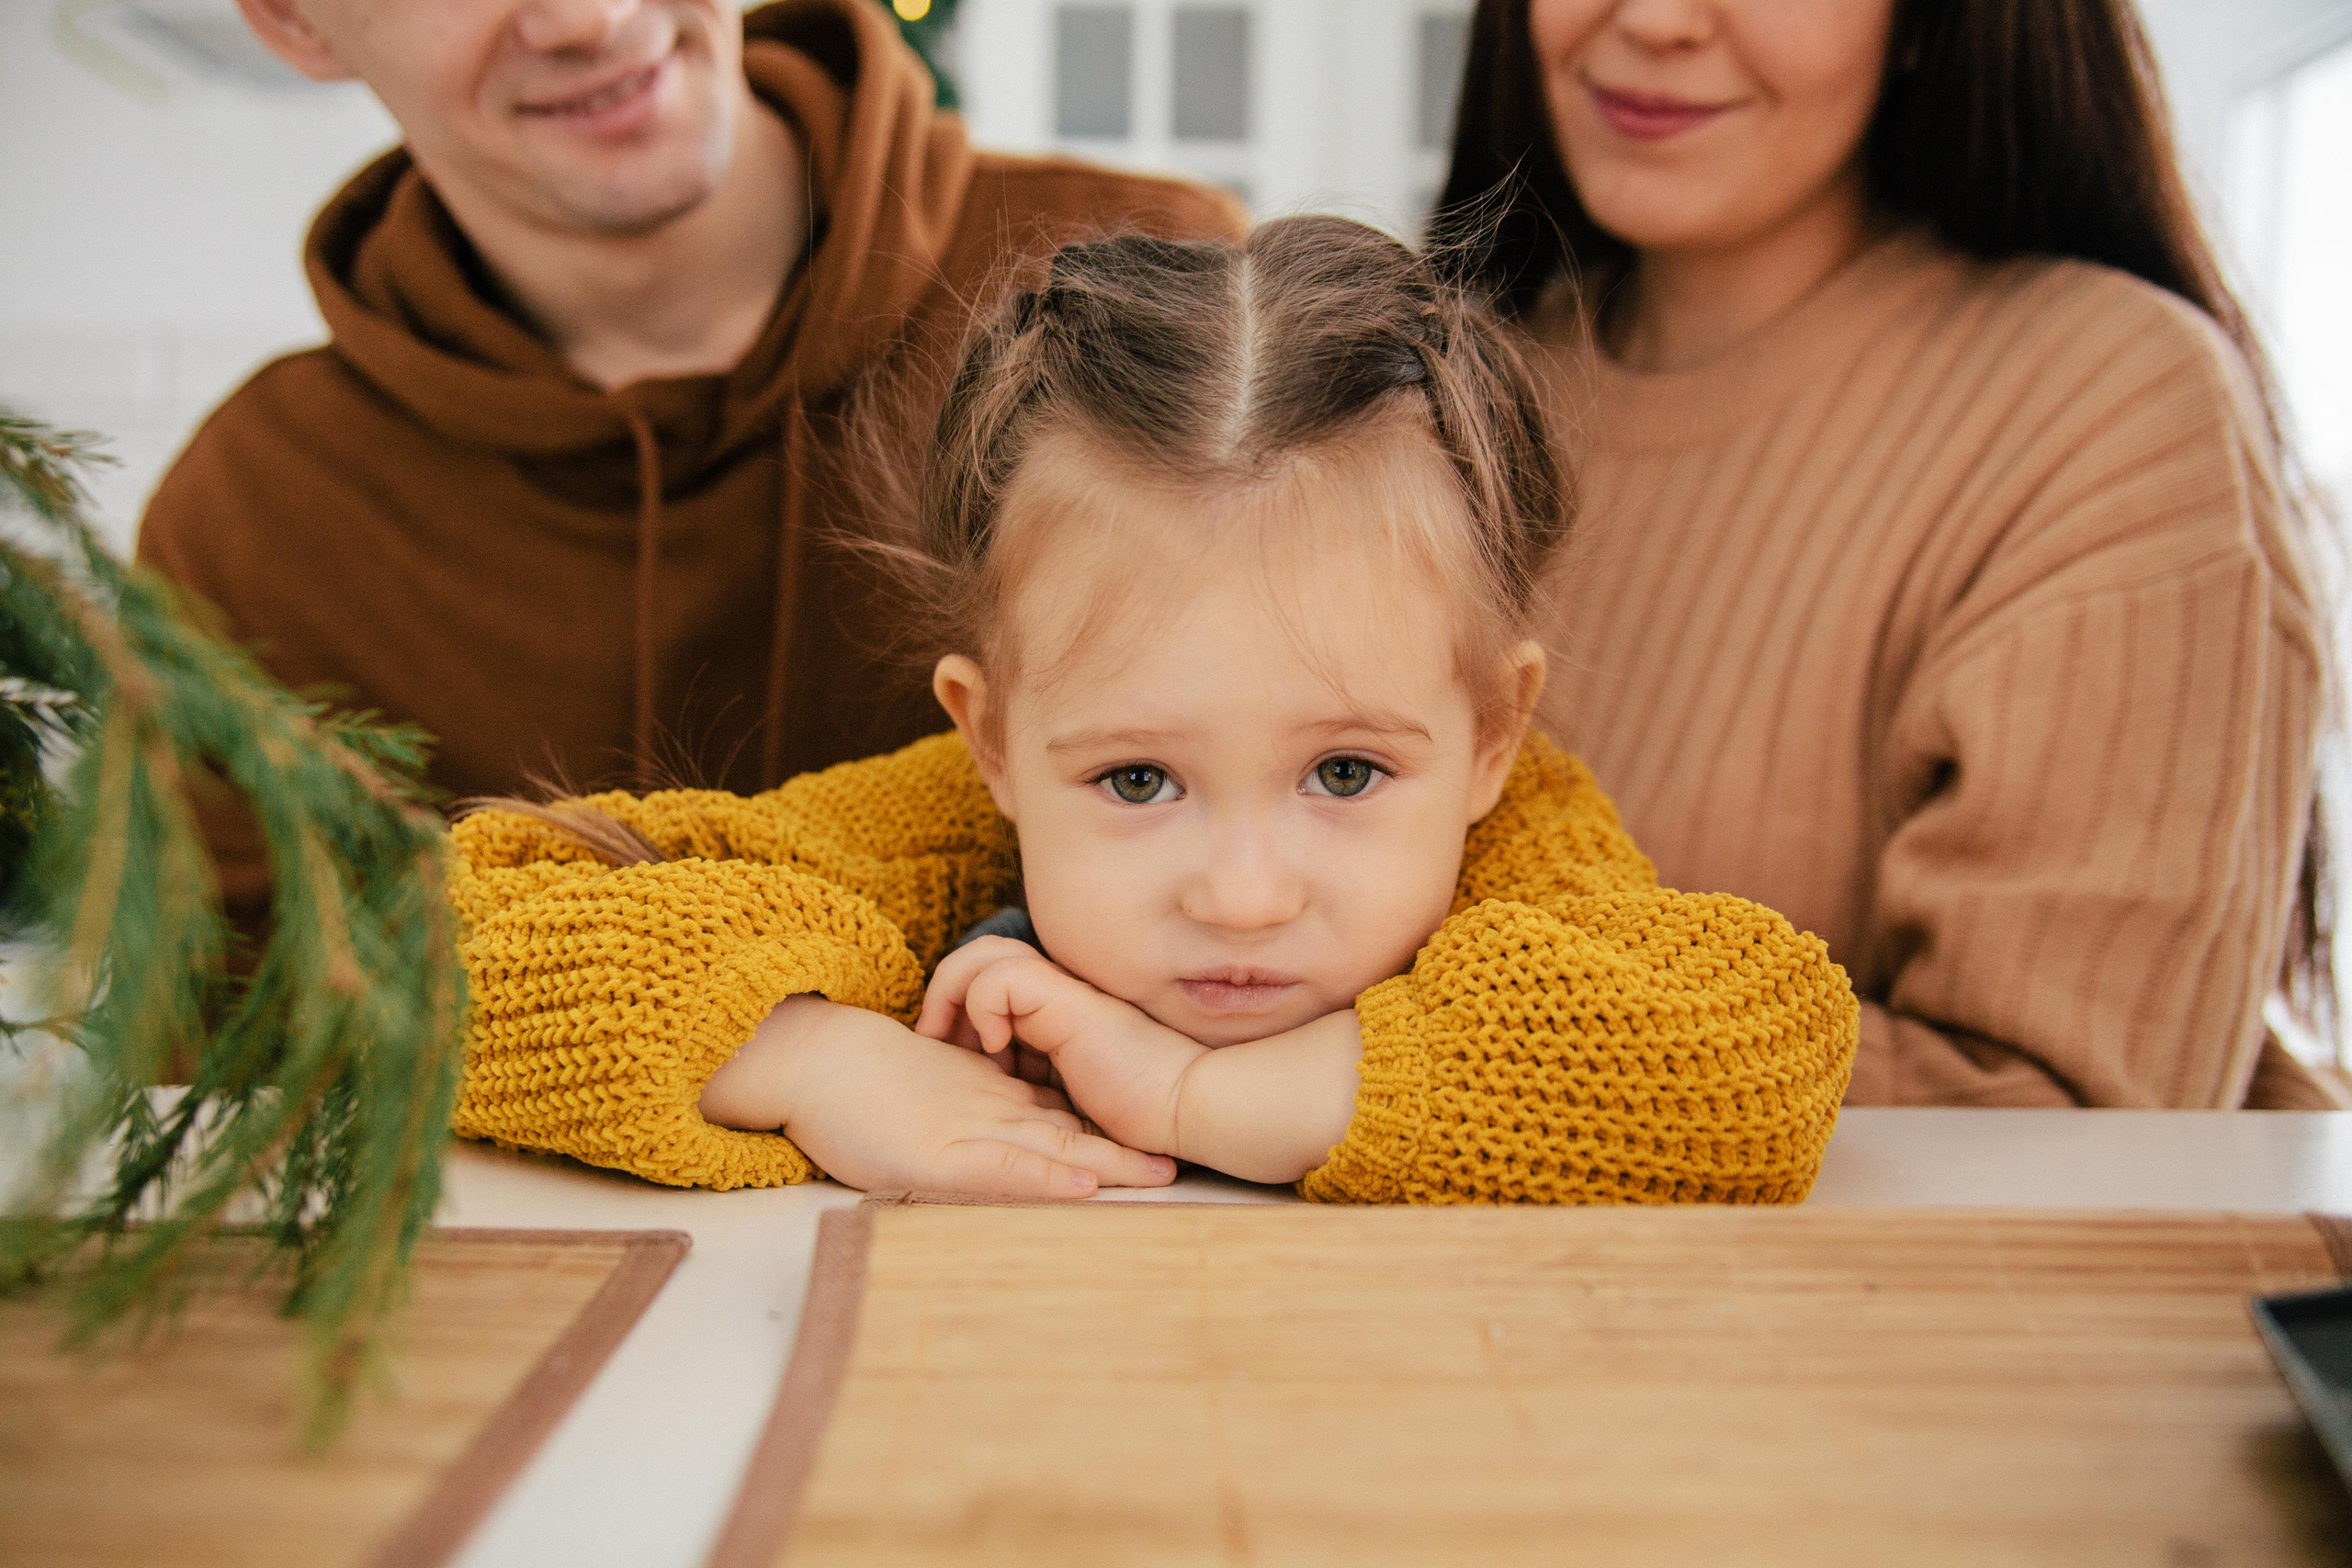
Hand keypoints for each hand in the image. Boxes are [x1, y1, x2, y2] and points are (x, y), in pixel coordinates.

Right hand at [698, 994, 1174, 1197]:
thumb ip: (971, 1124)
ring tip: (1160, 1169)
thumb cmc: (861, 1091)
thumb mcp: (928, 1112)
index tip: (1165, 1141)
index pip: (1067, 1119)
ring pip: (1052, 1146)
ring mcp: (970, 1131)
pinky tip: (1082, 1181)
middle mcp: (994, 1116)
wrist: (810, 1062)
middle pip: (1076, 1131)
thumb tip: (1013, 1140)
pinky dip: (1045, 1176)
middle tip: (1187, 1158)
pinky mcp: (940, 1154)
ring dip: (1107, 1159)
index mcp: (995, 1106)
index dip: (1115, 1130)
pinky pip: (1002, 1167)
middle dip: (1130, 1146)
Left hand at [915, 937, 1206, 1155]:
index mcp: (1054, 1011)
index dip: (956, 1006)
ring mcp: (1061, 992)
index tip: (944, 1049)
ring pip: (984, 954)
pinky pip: (1000, 978)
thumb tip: (987, 1079)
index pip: (989, 977)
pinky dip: (982, 1006)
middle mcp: (1054, 992)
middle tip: (932, 1037)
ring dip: (952, 991)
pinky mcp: (1066, 1001)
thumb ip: (1035, 1077)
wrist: (1184, 1105)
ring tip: (948, 1037)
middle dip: (944, 990)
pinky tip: (995, 1046)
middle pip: (982, 954)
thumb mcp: (1066, 1094)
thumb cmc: (1137, 1111)